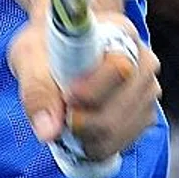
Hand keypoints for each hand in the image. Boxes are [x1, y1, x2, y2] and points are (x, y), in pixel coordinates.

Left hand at [8, 7, 159, 164]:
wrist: (62, 46)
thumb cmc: (48, 46)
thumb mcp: (30, 56)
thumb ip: (37, 90)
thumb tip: (47, 131)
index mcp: (119, 32)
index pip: (119, 66)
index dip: (93, 89)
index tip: (67, 98)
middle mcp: (142, 61)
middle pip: (124, 104)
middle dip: (87, 122)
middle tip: (61, 117)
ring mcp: (148, 89)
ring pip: (125, 128)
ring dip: (91, 137)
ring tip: (68, 123)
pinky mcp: (145, 113)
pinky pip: (126, 140)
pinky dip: (100, 144)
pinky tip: (82, 133)